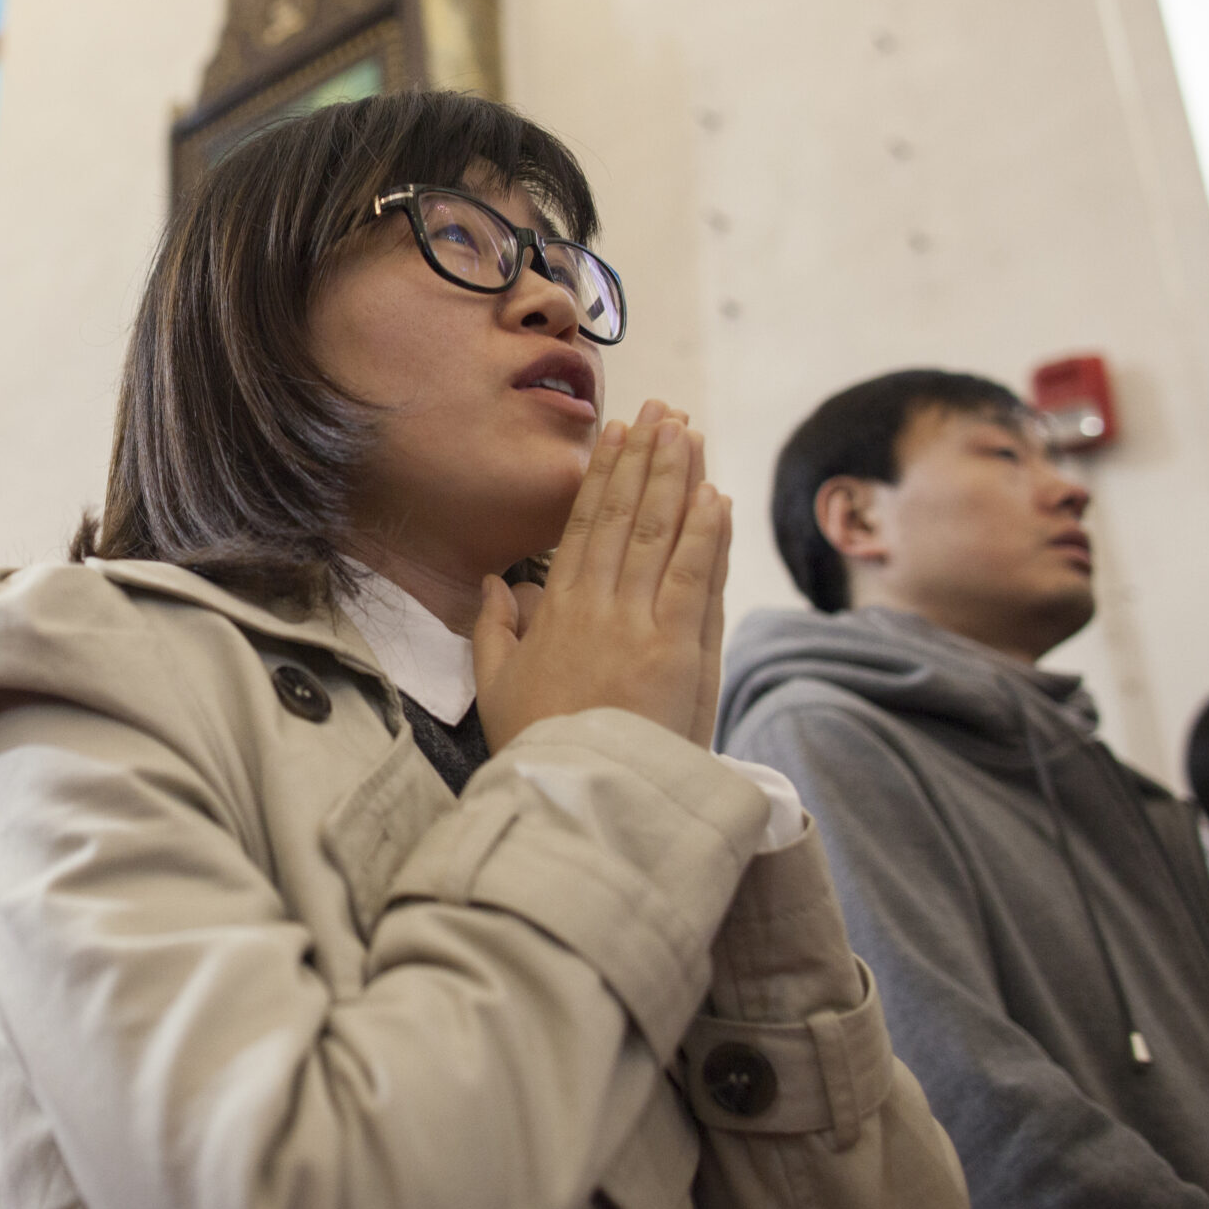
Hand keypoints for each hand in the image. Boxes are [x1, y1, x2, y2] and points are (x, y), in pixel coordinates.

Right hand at [472, 400, 732, 750]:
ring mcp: (643, 625)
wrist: (577, 797)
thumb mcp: (496, 688)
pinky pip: (697, 579)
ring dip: (679, 479)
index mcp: (556, 611)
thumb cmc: (537, 749)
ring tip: (690, 433)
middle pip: (628, 517)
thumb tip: (494, 582)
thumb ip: (493, 630)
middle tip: (663, 411)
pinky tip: (716, 497)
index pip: (585, 526)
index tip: (615, 434)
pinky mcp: (681, 652)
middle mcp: (600, 606)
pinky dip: (708, 535)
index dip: (603, 476)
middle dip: (647, 459)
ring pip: (663, 536)